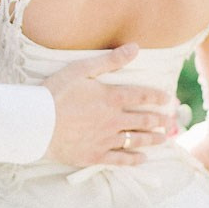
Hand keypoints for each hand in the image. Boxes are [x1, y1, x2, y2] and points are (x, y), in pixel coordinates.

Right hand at [41, 43, 174, 167]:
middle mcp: (114, 119)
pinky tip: (143, 159)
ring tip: (163, 139)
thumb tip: (135, 48)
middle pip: (143, 120)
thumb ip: (110, 60)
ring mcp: (106, 139)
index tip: (168, 99)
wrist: (37, 123)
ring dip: (152, 139)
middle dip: (160, 120)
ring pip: (136, 140)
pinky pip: (121, 159)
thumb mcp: (81, 69)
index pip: (142, 96)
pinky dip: (134, 159)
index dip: (157, 97)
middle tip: (171, 121)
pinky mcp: (95, 155)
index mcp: (111, 97)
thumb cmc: (56, 93)